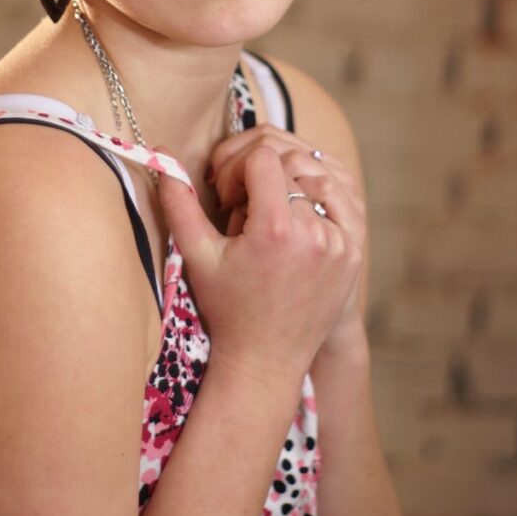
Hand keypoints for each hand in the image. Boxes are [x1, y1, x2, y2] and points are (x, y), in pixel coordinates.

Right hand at [154, 141, 361, 387]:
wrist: (267, 360)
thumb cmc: (227, 309)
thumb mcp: (197, 255)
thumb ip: (179, 201)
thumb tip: (161, 154)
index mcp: (277, 229)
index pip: (261, 156)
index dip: (235, 168)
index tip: (226, 201)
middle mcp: (317, 232)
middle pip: (288, 161)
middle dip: (259, 173)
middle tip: (241, 206)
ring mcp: (342, 241)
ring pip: (315, 174)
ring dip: (287, 181)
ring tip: (267, 211)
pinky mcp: (355, 249)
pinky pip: (340, 197)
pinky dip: (316, 193)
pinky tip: (294, 210)